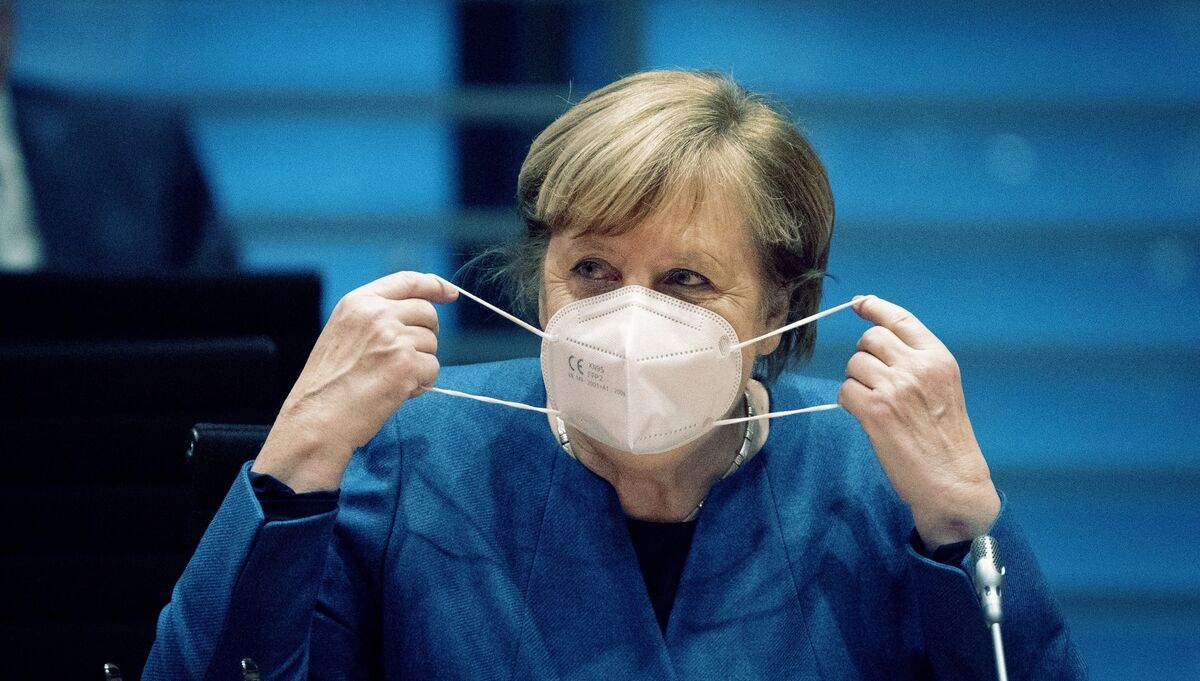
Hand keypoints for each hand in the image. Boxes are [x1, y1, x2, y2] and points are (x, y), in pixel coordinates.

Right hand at [251, 272, 458, 491]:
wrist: (317, 419)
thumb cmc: (328, 386)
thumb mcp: (343, 334)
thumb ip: (375, 318)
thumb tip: (419, 313)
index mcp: (357, 303)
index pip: (406, 281)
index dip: (433, 285)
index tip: (449, 293)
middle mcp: (376, 314)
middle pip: (427, 313)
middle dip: (424, 335)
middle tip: (403, 359)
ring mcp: (393, 337)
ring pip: (431, 343)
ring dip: (419, 363)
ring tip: (389, 379)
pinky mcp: (407, 364)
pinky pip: (433, 368)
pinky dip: (421, 383)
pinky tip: (396, 391)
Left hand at [837, 295, 999, 549]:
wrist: (951, 482)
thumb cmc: (945, 439)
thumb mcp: (943, 388)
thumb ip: (917, 362)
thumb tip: (879, 340)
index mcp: (938, 358)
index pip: (900, 319)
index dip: (875, 307)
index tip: (860, 304)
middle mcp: (918, 367)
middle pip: (870, 339)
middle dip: (865, 356)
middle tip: (873, 381)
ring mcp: (896, 388)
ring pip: (854, 364)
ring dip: (856, 382)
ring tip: (874, 404)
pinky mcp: (875, 410)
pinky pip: (844, 391)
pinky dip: (848, 402)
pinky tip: (864, 416)